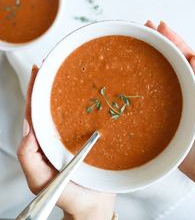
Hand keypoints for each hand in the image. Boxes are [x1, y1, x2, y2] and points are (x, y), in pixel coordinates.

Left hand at [17, 66, 115, 219]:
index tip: (37, 72)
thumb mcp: (40, 181)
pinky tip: (93, 91)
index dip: (34, 91)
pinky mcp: (90, 136)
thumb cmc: (67, 196)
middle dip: (50, 82)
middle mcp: (56, 134)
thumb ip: (29, 159)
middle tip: (53, 63)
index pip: (35, 111)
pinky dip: (88, 101)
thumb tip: (28, 131)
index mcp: (42, 141)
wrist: (92, 205)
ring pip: (69, 107)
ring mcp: (73, 134)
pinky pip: (88, 115)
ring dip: (68, 88)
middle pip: (51, 104)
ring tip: (70, 70)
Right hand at [145, 20, 194, 214]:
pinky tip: (136, 71)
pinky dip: (146, 74)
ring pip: (163, 69)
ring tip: (141, 40)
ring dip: (153, 53)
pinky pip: (155, 86)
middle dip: (160, 40)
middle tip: (146, 27)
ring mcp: (175, 95)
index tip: (159, 26)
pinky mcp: (164, 108)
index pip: (185, 55)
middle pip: (173, 57)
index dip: (173, 39)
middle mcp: (187, 86)